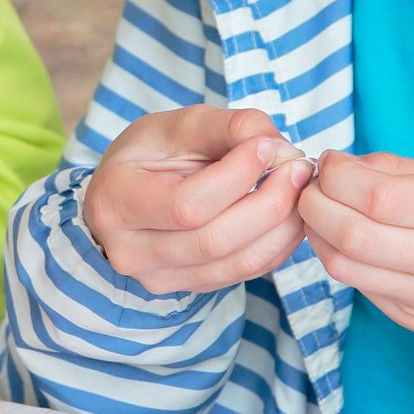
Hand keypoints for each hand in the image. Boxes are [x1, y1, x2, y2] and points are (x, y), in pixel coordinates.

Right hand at [79, 105, 316, 294]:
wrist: (122, 195)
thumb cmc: (148, 154)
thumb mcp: (176, 125)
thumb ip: (228, 126)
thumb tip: (280, 148)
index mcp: (115, 203)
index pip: (186, 205)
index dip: (236, 176)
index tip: (267, 146)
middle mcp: (131, 252)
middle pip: (215, 240)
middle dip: (270, 202)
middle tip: (298, 168)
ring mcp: (159, 278)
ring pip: (237, 262)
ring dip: (281, 225)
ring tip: (298, 188)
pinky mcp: (188, 288)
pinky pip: (245, 273)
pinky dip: (278, 243)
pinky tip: (287, 214)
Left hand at [297, 150, 413, 385]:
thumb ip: (408, 173)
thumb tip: (344, 163)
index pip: (376, 195)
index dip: (336, 174)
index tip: (329, 161)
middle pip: (351, 232)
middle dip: (314, 203)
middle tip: (310, 186)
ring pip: (345, 267)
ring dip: (317, 234)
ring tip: (319, 211)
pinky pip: (362, 289)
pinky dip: (340, 261)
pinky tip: (343, 241)